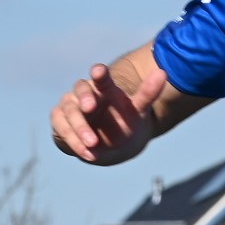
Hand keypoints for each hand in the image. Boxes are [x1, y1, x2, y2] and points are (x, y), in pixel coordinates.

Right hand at [51, 59, 165, 164]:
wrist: (111, 144)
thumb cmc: (124, 120)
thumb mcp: (138, 109)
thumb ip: (148, 93)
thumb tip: (163, 72)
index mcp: (104, 87)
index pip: (101, 76)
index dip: (99, 73)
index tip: (99, 71)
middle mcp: (85, 94)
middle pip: (80, 90)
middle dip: (84, 98)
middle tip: (90, 107)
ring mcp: (71, 107)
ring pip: (69, 111)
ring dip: (80, 127)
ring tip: (93, 143)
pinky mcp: (61, 122)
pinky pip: (61, 128)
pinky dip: (73, 141)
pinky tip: (88, 153)